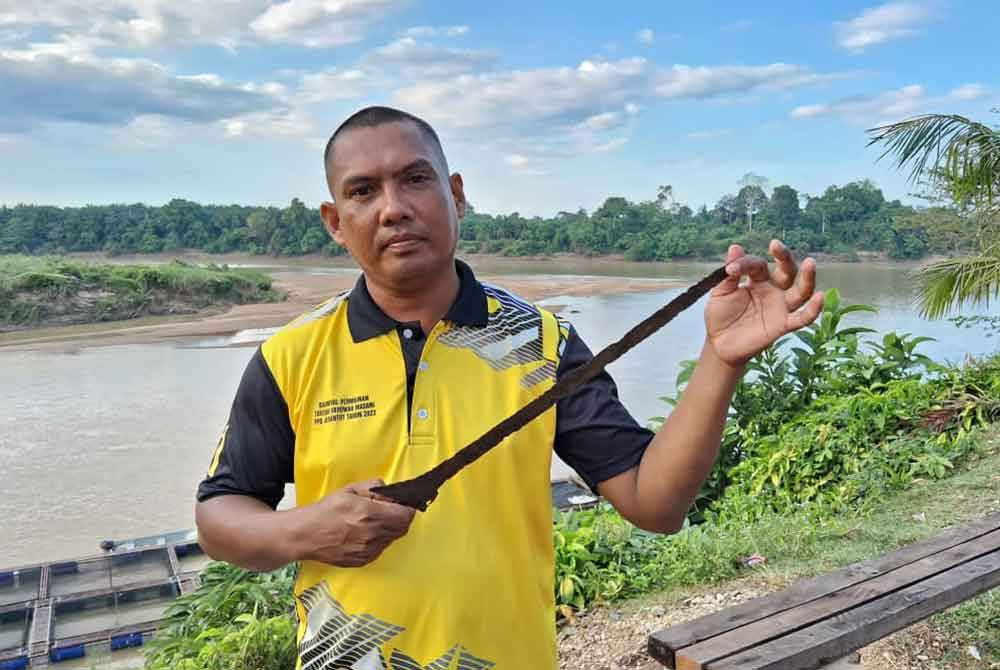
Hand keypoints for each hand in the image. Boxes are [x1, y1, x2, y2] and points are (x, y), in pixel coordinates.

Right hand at [297, 479, 414, 566]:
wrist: (305, 535)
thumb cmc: (325, 511)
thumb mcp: (350, 490)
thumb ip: (374, 487)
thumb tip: (390, 491)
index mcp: (370, 514)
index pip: (405, 515)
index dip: (407, 508)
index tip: (403, 504)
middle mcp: (372, 534)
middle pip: (402, 528)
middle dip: (400, 518)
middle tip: (391, 511)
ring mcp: (367, 550)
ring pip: (391, 539)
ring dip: (389, 529)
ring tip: (373, 521)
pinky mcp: (362, 561)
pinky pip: (380, 549)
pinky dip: (378, 541)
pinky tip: (365, 533)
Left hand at [705, 240, 823, 366]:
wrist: (719, 344)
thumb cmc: (720, 316)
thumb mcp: (721, 292)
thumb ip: (729, 273)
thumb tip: (735, 247)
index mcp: (757, 280)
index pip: (758, 265)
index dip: (745, 264)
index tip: (731, 270)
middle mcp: (773, 290)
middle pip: (787, 271)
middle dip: (784, 257)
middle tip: (776, 246)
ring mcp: (780, 307)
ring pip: (801, 291)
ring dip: (808, 277)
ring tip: (810, 263)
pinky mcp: (783, 324)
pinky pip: (802, 317)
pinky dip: (813, 309)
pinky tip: (819, 297)